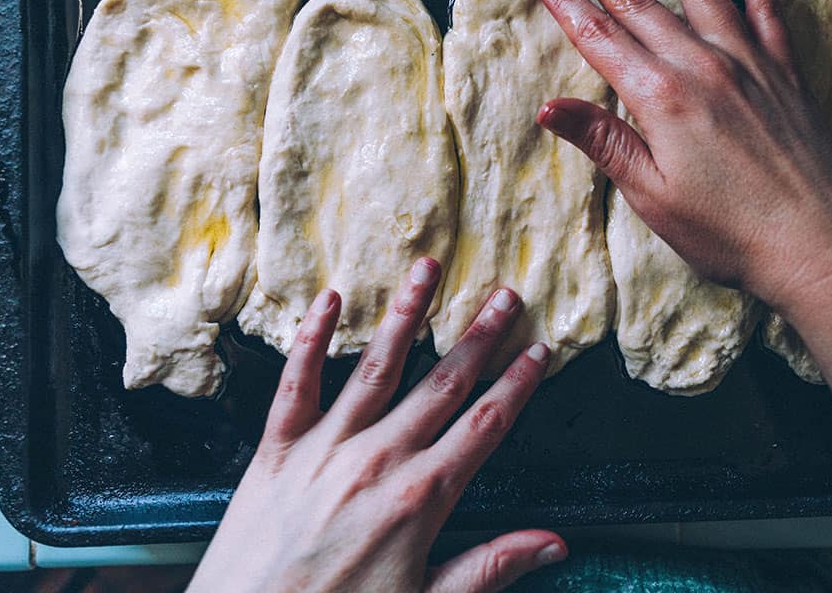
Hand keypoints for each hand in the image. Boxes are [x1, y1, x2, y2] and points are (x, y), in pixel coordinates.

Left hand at [189, 258, 565, 592]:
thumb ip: (491, 568)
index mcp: (421, 497)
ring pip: (377, 366)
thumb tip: (553, 544)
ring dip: (406, 313)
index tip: (538, 350)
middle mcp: (378, 459)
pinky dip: (312, 338)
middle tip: (504, 296)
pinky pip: (297, 382)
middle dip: (479, 335)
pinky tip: (329, 300)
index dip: (517, 385)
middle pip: (442, 383)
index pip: (485, 425)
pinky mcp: (277, 448)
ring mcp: (326, 447)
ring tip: (428, 269)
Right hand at [535, 0, 831, 310]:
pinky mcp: (784, 69)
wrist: (820, 245)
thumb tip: (549, 109)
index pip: (601, 40)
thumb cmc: (733, 234)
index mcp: (662, 100)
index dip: (567, 5)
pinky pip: (766, 3)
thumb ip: (606, 143)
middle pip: (640, 3)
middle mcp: (703, 67)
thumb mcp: (654, 198)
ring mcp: (748, 61)